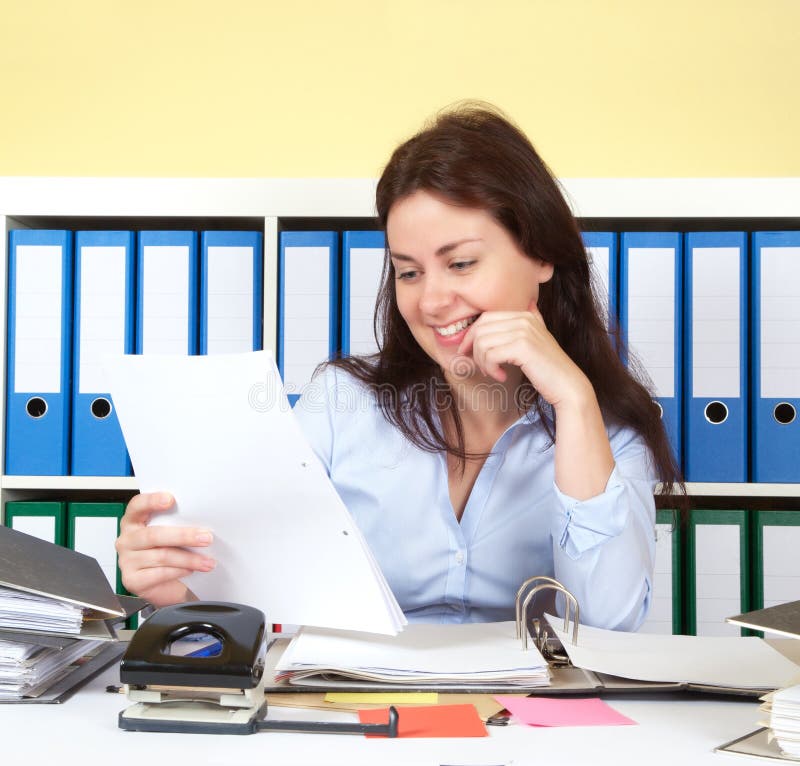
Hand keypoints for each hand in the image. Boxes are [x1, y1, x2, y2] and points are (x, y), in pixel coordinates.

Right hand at [116, 492, 214, 606]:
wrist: (165, 585)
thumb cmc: (168, 552)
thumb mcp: (171, 534)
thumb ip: (177, 523)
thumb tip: (202, 521)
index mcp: (133, 521)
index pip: (137, 506)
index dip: (152, 501)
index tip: (171, 499)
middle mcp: (127, 539)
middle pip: (154, 535)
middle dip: (184, 536)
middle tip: (207, 538)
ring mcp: (127, 561)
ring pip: (162, 556)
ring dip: (190, 558)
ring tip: (208, 561)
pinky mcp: (132, 580)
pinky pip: (160, 574)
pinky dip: (179, 571)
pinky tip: (191, 570)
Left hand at [456, 307, 590, 408]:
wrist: (567, 385)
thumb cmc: (548, 367)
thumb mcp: (537, 339)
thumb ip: (529, 323)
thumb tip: (527, 305)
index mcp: (524, 315)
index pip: (486, 317)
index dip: (472, 335)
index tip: (470, 352)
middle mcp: (523, 319)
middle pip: (481, 328)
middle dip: (474, 349)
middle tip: (481, 366)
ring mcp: (523, 332)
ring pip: (483, 342)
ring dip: (482, 362)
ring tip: (493, 372)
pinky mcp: (522, 348)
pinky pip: (490, 355)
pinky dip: (490, 369)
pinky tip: (501, 376)